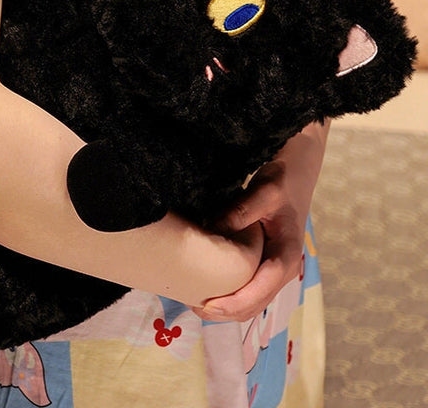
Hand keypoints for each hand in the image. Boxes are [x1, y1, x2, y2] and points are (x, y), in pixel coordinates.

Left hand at [193, 121, 328, 322]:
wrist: (295, 176)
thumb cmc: (282, 182)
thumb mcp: (264, 191)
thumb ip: (241, 210)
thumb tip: (213, 228)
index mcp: (288, 254)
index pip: (262, 288)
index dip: (235, 302)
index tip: (208, 305)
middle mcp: (285, 268)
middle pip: (256, 304)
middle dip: (226, 311)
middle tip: (192, 306)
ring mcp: (276, 270)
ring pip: (252, 302)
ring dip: (227, 308)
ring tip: (195, 302)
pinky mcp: (266, 266)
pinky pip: (249, 291)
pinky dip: (230, 297)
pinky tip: (208, 290)